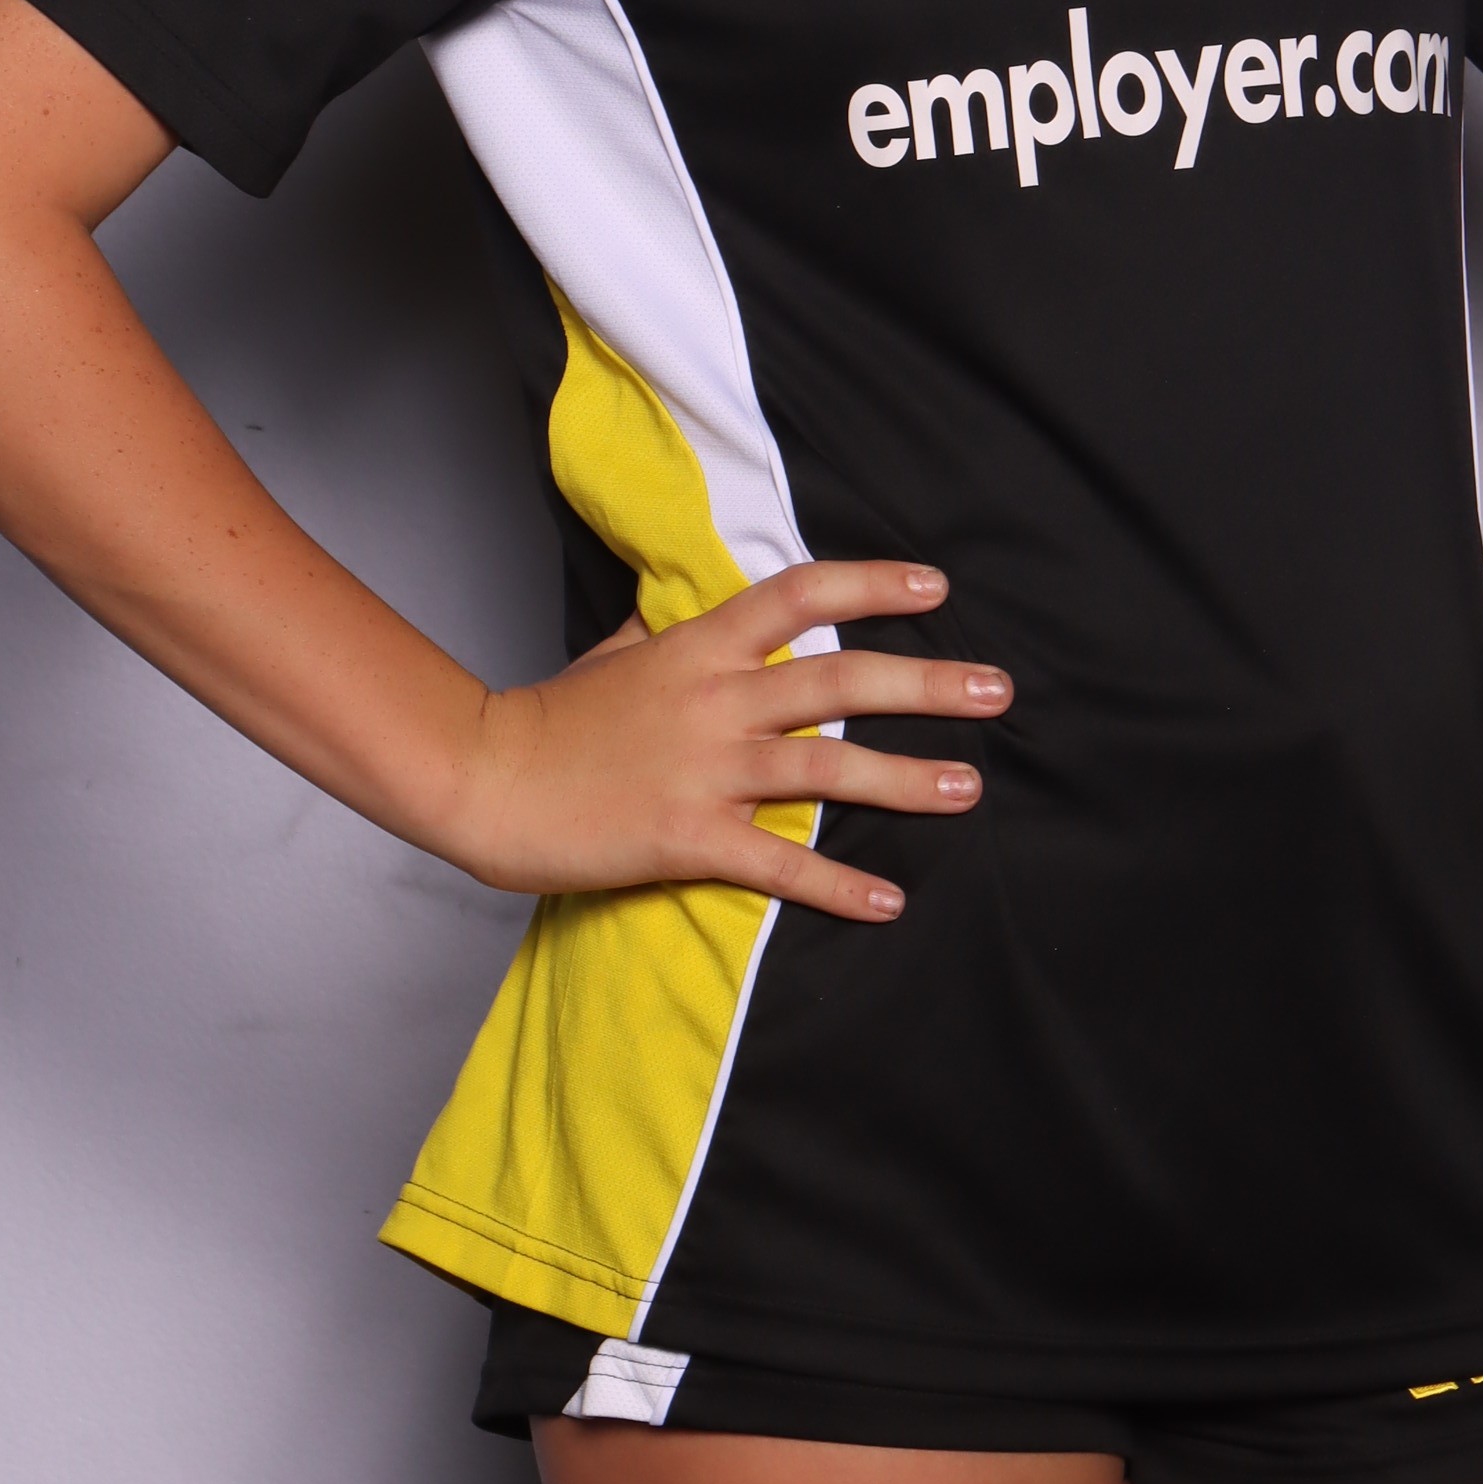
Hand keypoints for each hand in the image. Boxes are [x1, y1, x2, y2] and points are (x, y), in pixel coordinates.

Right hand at [448, 559, 1007, 926]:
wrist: (485, 776)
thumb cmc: (548, 717)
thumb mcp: (613, 651)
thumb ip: (666, 629)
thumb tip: (689, 603)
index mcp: (698, 646)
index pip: (800, 594)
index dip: (873, 583)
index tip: (936, 585)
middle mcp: (715, 699)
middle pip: (842, 677)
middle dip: (929, 681)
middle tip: (998, 688)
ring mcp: (705, 769)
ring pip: (828, 766)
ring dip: (907, 779)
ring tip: (968, 788)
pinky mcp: (688, 836)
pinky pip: (779, 861)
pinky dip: (837, 884)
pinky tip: (888, 900)